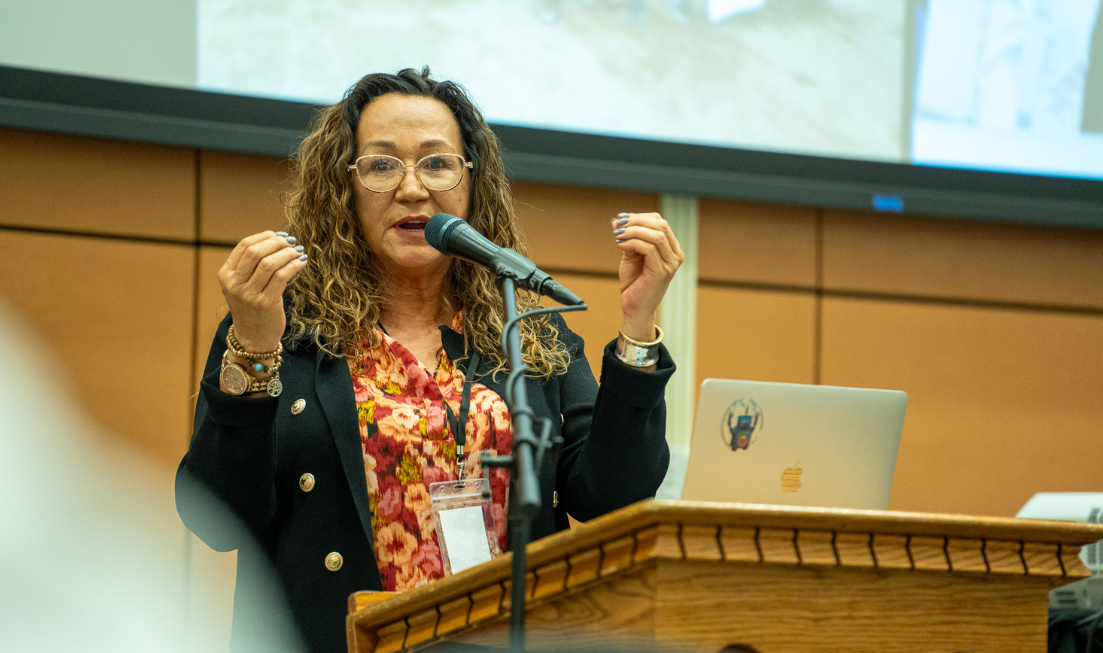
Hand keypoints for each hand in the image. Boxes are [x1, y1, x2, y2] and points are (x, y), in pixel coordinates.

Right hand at [218, 231, 307, 351]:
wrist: (253, 338)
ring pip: (270, 263)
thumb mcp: (242, 285)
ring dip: (288, 253)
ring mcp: (249, 294)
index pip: (244, 245)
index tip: (279, 235)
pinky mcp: (266, 303)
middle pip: (256, 252)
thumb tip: (278, 239)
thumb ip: (251, 265)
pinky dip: (294, 266)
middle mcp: (234, 284)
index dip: (264, 236)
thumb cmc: (252, 307)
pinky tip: (302, 263)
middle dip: (277, 243)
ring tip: (298, 251)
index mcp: (226, 275)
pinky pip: (282, 276)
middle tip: (291, 242)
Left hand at [611, 212, 683, 340]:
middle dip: (636, 221)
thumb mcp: (631, 256)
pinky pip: (649, 248)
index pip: (660, 222)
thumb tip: (617, 221)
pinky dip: (632, 242)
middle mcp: (675, 255)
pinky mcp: (661, 272)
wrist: (634, 309)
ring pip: (656, 235)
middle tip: (618, 224)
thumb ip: (628, 238)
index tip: (621, 218)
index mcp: (671, 249)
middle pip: (661, 225)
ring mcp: (671, 264)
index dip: (640, 217)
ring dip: (633, 230)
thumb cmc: (634, 284)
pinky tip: (620, 244)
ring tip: (617, 234)